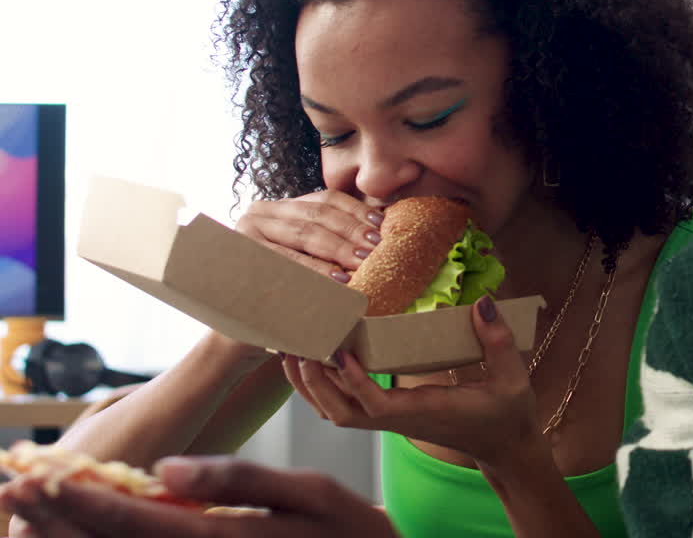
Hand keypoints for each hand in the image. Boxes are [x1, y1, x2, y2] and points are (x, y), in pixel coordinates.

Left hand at [1, 456, 398, 537]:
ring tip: (28, 506)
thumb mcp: (314, 493)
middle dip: (60, 519)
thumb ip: (241, 480)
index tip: (41, 478)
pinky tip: (79, 532)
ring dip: (70, 535)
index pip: (139, 521)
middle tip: (14, 488)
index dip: (84, 502)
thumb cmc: (350, 532)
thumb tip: (169, 470)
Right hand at [235, 190, 383, 283]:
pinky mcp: (243, 256)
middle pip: (317, 215)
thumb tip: (378, 226)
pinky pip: (289, 261)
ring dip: (338, 248)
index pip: (325, 199)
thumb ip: (330, 236)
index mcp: (279, 207)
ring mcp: (248, 232)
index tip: (381, 225)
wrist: (245, 320)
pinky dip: (317, 269)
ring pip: (305, 234)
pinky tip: (339, 279)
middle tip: (377, 246)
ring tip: (363, 261)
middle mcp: (260, 212)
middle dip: (351, 230)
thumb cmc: (284, 285)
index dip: (355, 210)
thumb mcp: (305, 254)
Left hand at [284, 296, 542, 467]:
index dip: (354, 382)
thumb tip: (483, 304)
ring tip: (292, 350)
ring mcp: (393, 421)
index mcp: (424, 413)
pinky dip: (323, 388)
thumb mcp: (512, 378)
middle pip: (342, 412)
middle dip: (314, 382)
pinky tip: (314, 364)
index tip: (339, 353)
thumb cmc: (508, 415)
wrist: (504, 447)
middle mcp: (400, 420)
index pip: (377, 405)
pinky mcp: (391, 416)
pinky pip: (346, 407)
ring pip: (337, 413)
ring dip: (311, 386)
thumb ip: (499, 341)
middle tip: (297, 344)